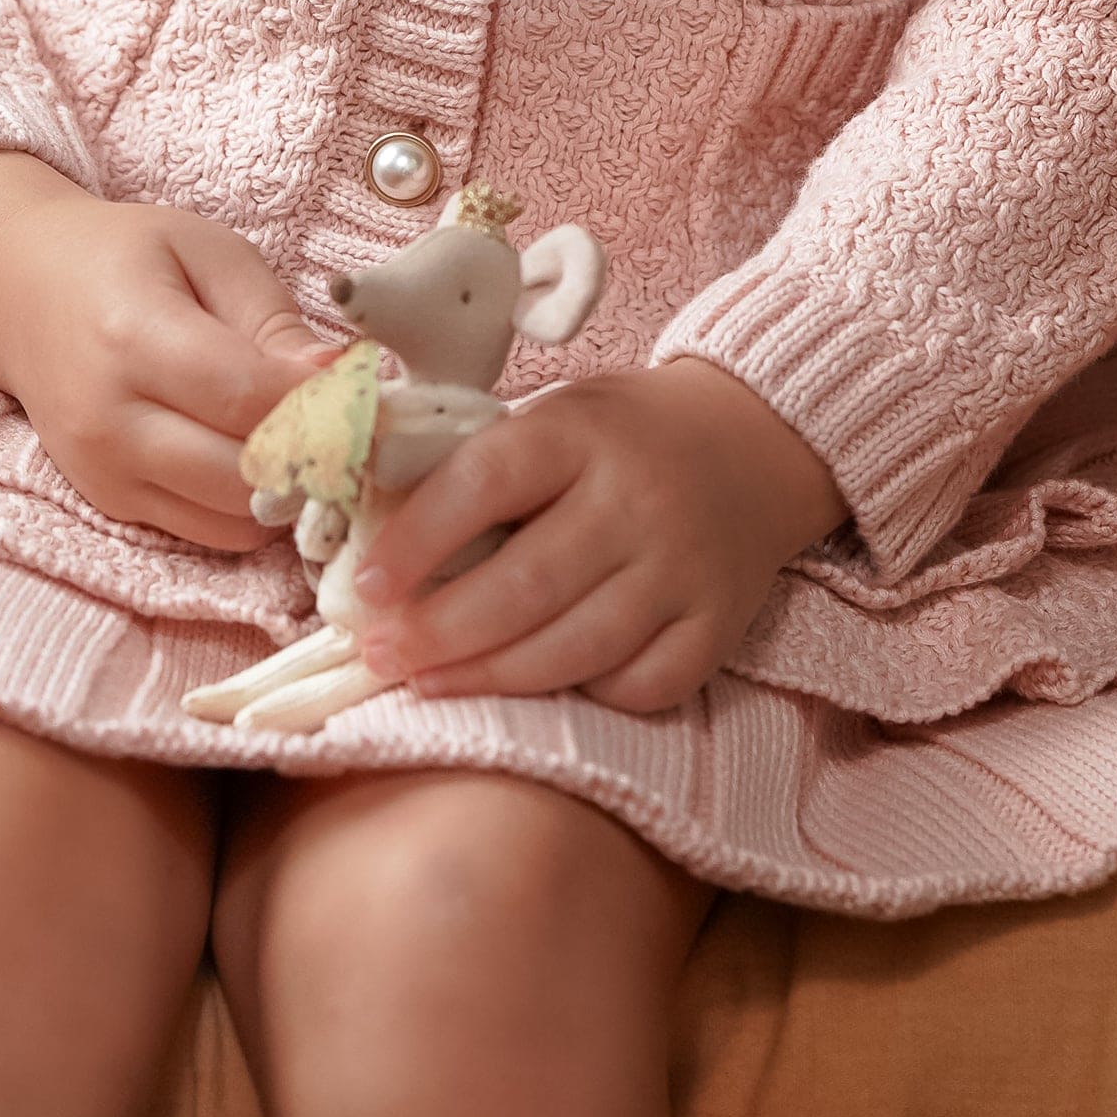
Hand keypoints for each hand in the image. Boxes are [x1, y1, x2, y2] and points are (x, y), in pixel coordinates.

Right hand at [0, 153, 333, 552]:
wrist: (18, 292)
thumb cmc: (126, 258)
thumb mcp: (207, 253)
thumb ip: (273, 321)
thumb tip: (344, 380)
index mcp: (134, 337)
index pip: (252, 399)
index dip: (328, 408)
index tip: (381, 399)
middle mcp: (110, 418)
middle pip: (245, 475)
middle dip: (318, 460)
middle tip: (365, 432)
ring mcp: (103, 471)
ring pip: (232, 520)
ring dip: (289, 494)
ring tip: (320, 446)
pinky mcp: (108, 503)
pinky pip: (205, 531)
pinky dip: (250, 509)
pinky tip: (270, 464)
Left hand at [346, 360, 846, 720]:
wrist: (752, 442)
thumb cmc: (619, 438)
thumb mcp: (551, 419)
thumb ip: (475, 468)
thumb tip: (365, 533)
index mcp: (579, 432)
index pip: (486, 483)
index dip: (419, 539)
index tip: (368, 586)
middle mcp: (638, 500)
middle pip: (527, 584)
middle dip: (440, 631)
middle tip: (381, 655)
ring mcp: (683, 569)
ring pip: (577, 647)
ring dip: (491, 676)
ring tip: (428, 682)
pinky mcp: (716, 626)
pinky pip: (640, 686)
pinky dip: (584, 697)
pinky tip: (538, 689)